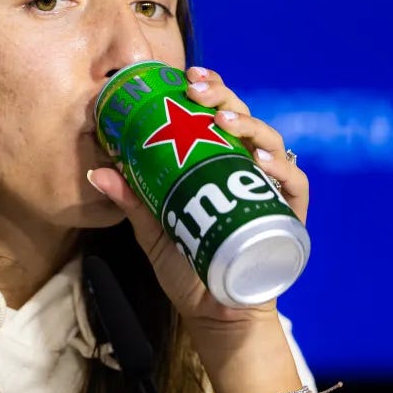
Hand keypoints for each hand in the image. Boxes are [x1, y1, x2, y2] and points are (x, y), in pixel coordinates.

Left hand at [86, 65, 308, 328]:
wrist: (215, 313)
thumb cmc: (188, 267)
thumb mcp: (153, 230)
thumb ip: (131, 200)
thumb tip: (98, 170)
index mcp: (218, 163)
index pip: (216, 116)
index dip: (207, 91)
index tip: (185, 79)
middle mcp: (247, 169)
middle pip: (243, 120)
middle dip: (223, 98)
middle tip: (198, 92)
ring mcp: (270, 190)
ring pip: (270, 143)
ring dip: (250, 126)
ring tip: (225, 122)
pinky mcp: (289, 216)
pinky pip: (294, 184)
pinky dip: (283, 169)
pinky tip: (262, 161)